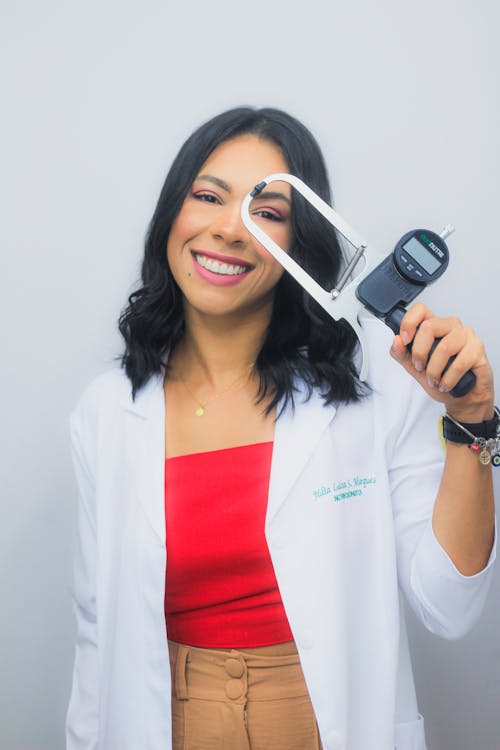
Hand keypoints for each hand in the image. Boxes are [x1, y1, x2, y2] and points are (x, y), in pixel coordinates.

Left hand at [389, 302, 494, 421]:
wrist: (464, 397)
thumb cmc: (442, 379)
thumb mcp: (415, 369)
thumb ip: (403, 355)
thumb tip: (396, 341)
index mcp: (435, 326)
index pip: (420, 310)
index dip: (409, 323)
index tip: (405, 340)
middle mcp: (451, 327)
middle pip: (429, 327)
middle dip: (419, 353)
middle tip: (420, 368)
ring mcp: (466, 336)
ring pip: (444, 347)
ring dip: (434, 370)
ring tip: (434, 381)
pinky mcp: (478, 349)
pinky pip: (459, 363)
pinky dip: (448, 379)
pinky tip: (446, 384)